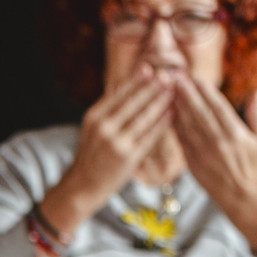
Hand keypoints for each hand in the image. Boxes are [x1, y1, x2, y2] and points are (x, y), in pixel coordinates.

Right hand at [43, 68, 174, 231]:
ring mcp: (117, 142)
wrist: (82, 187)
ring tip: (174, 91)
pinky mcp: (129, 157)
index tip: (152, 69)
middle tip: (169, 74)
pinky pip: (150, 135)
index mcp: (94, 117)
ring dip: (162, 102)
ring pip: (144, 117)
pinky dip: (162, 123)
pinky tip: (172, 113)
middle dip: (154, 87)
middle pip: (134, 102)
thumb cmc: (91, 155)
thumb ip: (109, 109)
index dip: (138, 80)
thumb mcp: (92, 128)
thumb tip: (128, 86)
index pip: (119, 93)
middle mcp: (104, 127)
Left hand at [170, 75, 256, 251]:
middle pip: (199, 114)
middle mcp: (218, 143)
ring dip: (177, 107)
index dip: (206, 93)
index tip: (197, 79)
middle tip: (176, 79)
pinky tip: (168, 112)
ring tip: (169, 91)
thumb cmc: (254, 165)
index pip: (218, 108)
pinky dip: (174, 125)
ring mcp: (203, 154)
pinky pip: (181, 140)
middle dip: (187, 95)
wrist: (241, 196)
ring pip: (187, 126)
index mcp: (235, 135)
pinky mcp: (192, 163)